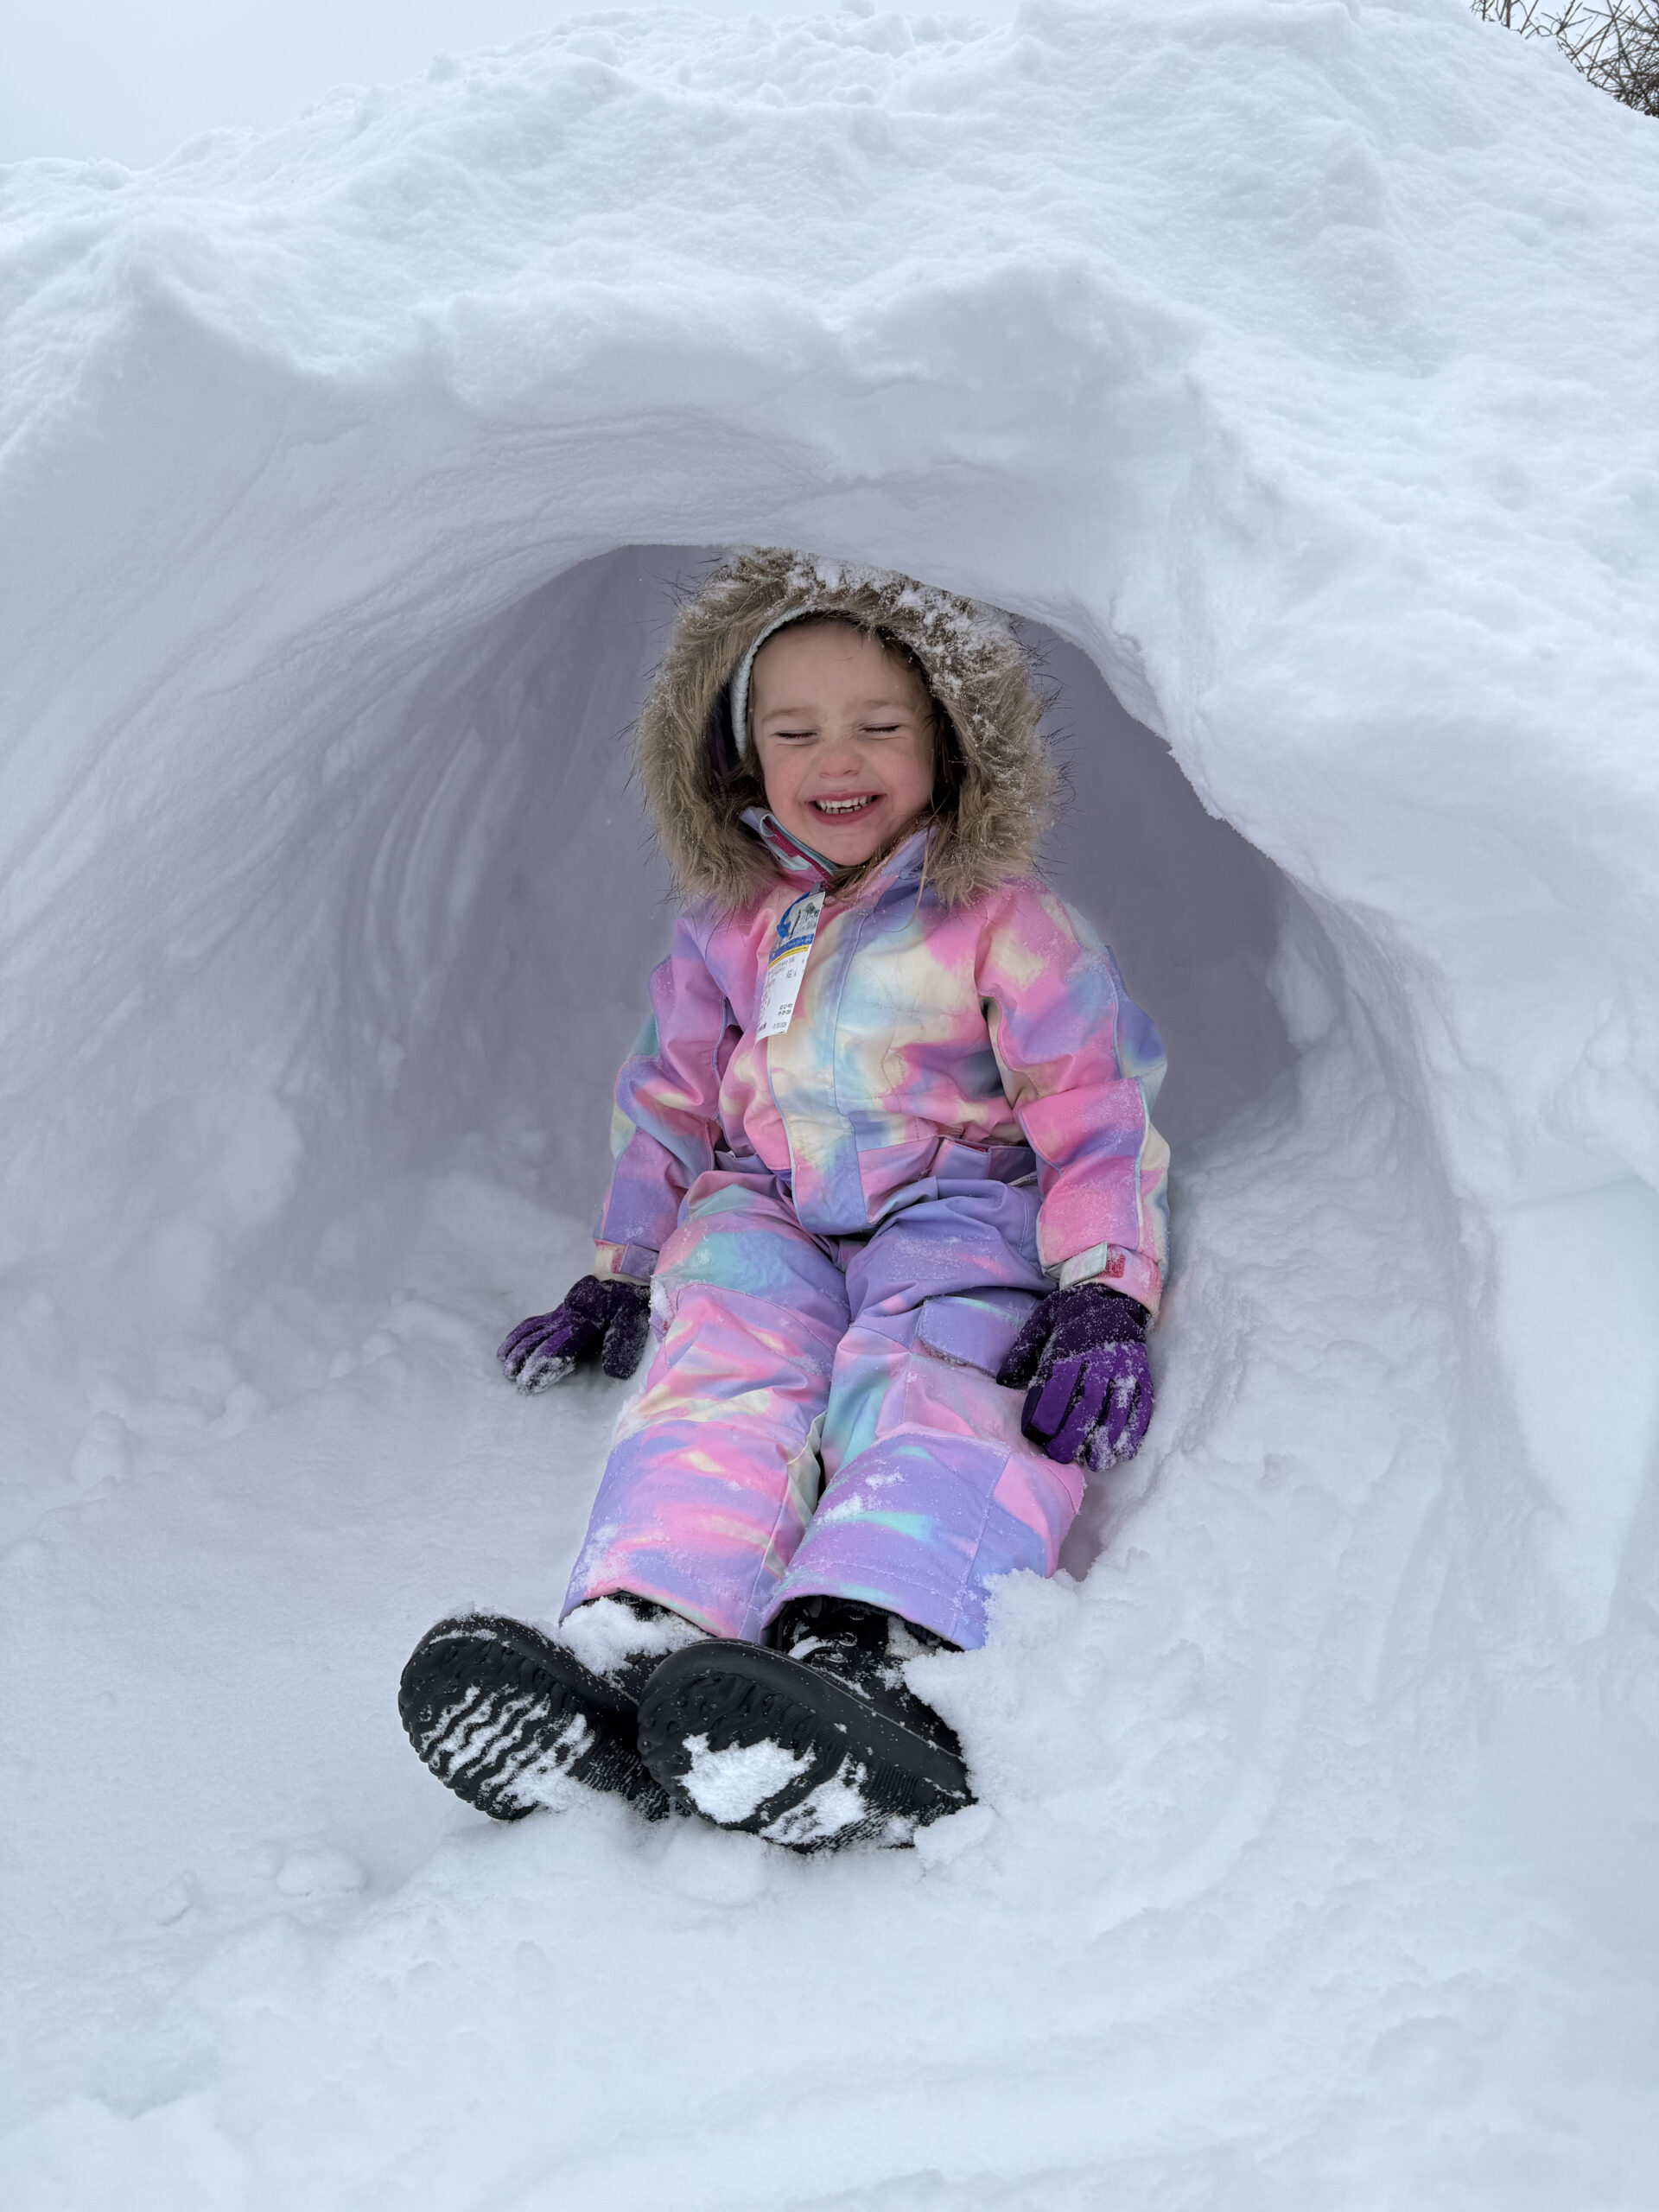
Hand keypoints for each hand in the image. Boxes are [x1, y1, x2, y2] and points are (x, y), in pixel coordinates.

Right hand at [497, 1276, 651, 1392]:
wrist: (623, 1277)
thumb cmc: (628, 1304)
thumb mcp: (632, 1322)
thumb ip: (621, 1345)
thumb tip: (612, 1372)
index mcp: (582, 1325)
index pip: (555, 1348)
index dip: (539, 1365)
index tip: (528, 1382)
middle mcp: (565, 1319)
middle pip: (537, 1341)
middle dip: (522, 1361)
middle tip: (513, 1380)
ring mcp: (559, 1314)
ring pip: (531, 1331)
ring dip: (516, 1349)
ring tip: (505, 1368)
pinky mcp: (558, 1313)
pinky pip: (533, 1323)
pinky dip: (517, 1335)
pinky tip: (508, 1347)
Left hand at [996, 1282, 1151, 1469]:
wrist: (1112, 1293)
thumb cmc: (1071, 1313)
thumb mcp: (1041, 1322)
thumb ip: (1023, 1352)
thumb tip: (1003, 1381)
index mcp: (1069, 1346)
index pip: (1056, 1386)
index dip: (1046, 1414)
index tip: (1037, 1435)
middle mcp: (1098, 1359)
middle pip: (1087, 1404)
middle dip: (1073, 1435)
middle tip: (1062, 1457)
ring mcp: (1124, 1367)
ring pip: (1116, 1409)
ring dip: (1106, 1439)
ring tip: (1095, 1463)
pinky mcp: (1142, 1374)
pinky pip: (1143, 1405)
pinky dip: (1134, 1430)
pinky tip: (1123, 1451)